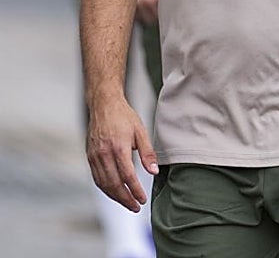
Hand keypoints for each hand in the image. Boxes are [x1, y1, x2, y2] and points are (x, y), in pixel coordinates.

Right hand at [86, 95, 157, 211]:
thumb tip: (154, 172)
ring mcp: (94, 156)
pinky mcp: (89, 157)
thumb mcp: (141, 132)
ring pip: (103, 183)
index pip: (127, 176)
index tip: (142, 200)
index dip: (135, 190)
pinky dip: (105, 188)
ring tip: (127, 203)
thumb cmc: (124, 117)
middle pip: (113, 184)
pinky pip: (97, 178)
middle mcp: (103, 154)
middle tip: (136, 207)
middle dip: (125, 199)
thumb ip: (147, 153)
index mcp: (118, 147)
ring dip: (115, 197)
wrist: (104, 105)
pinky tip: (114, 192)